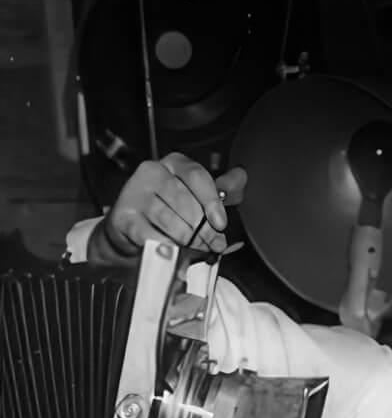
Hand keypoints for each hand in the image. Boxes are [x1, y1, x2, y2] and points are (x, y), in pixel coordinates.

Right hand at [92, 153, 246, 263]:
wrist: (132, 230)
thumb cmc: (169, 211)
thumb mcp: (198, 197)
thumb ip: (221, 190)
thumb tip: (241, 176)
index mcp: (174, 164)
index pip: (197, 176)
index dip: (212, 202)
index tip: (220, 224)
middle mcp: (152, 173)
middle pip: (187, 203)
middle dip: (204, 231)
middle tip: (211, 244)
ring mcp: (135, 193)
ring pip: (172, 223)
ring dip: (189, 242)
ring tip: (194, 249)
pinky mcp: (123, 217)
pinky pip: (154, 237)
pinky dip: (169, 249)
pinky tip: (174, 253)